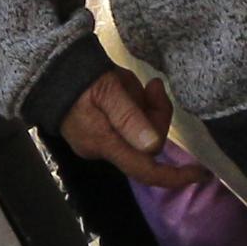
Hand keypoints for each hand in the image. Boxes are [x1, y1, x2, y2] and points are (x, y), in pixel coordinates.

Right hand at [63, 66, 208, 185]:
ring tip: (130, 82)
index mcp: (105, 143)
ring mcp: (98, 141)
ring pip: (139, 133)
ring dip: (143, 107)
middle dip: (157, 115)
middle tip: (153, 86)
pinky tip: (124, 89)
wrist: (46, 69)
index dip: (175, 176)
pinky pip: (126, 126)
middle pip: (147, 144)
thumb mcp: (108, 90)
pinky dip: (133, 109)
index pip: (146, 170)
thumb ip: (130, 117)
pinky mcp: (96, 131)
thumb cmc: (79, 76)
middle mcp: (101, 150)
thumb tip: (153, 147)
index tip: (201, 173)